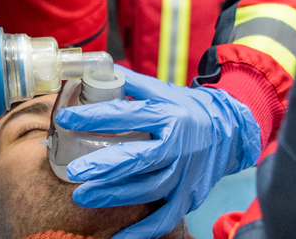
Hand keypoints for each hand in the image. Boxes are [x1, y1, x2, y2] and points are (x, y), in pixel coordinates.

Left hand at [59, 67, 261, 238]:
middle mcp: (176, 146)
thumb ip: (131, 84)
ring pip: (146, 189)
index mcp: (168, 115)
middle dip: (104, 165)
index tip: (65, 119)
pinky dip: (142, 233)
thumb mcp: (163, 90)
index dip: (94, 117)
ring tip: (82, 195)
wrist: (230, 131)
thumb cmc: (188, 110)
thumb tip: (97, 73)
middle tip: (74, 171)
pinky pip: (164, 219)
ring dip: (113, 195)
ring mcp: (183, 174)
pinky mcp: (188, 197)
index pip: (126, 115)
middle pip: (138, 158)